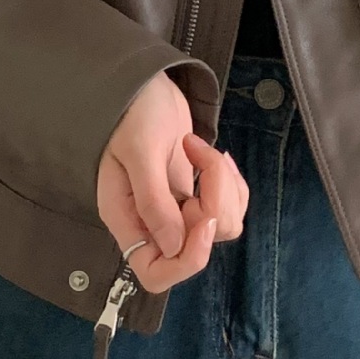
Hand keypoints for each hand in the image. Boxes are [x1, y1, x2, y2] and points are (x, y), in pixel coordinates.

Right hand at [97, 71, 248, 292]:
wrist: (142, 85)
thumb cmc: (129, 113)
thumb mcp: (139, 153)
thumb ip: (153, 202)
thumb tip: (173, 247)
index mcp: (128, 219)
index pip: (156, 273)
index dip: (188, 258)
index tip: (204, 219)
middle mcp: (152, 222)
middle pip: (197, 249)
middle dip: (215, 205)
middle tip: (205, 159)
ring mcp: (177, 209)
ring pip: (222, 226)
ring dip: (225, 188)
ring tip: (204, 150)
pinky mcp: (197, 194)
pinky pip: (229, 206)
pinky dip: (231, 182)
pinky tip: (211, 154)